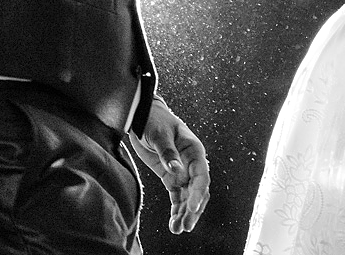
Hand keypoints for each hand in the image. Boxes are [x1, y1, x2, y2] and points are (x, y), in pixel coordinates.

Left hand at [128, 99, 209, 233]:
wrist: (142, 116)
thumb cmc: (153, 120)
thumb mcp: (159, 134)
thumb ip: (168, 152)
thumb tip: (176, 171)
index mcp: (194, 151)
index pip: (201, 176)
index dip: (198, 193)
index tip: (191, 207)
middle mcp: (192, 164)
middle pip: (198, 191)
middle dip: (193, 210)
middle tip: (186, 225)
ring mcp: (182, 172)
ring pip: (188, 197)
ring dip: (184, 214)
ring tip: (178, 229)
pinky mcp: (171, 177)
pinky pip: (177, 196)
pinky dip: (176, 210)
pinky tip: (174, 223)